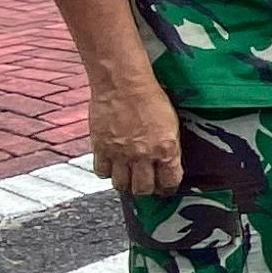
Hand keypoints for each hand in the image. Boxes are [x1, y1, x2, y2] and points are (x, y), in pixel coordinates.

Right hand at [87, 75, 182, 197]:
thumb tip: (167, 163)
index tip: (165, 187)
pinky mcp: (101, 148)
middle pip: (143, 189)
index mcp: (166, 149)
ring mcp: (120, 154)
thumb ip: (168, 147)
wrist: (123, 83)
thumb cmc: (149, 97)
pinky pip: (102, 173)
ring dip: (125, 182)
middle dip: (146, 189)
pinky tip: (111, 164)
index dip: (167, 187)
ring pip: (121, 185)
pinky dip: (107, 171)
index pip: (169, 182)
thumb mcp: (170, 123)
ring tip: (127, 174)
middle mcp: (143, 156)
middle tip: (145, 182)